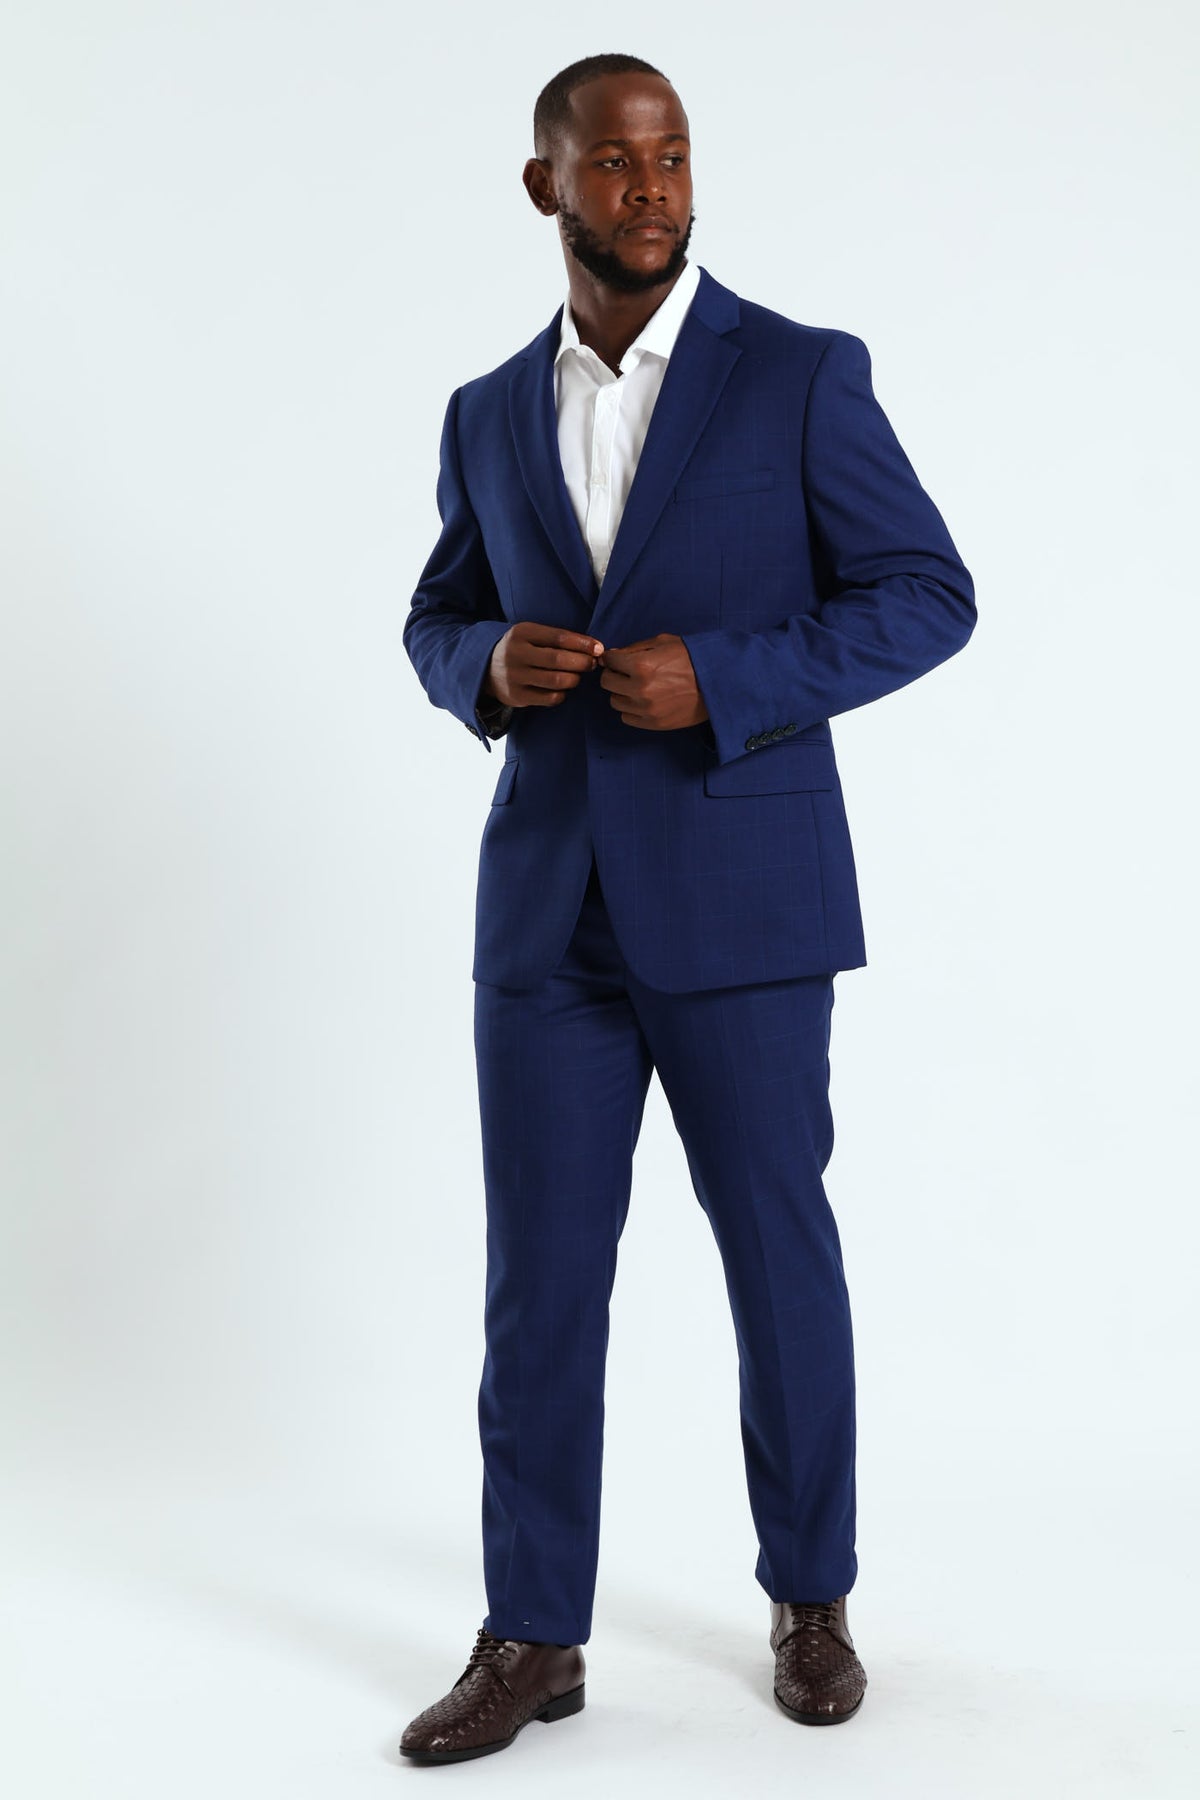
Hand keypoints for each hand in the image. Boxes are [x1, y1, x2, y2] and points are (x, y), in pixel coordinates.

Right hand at [482, 623, 603, 707]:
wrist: (486, 668)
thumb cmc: (521, 648)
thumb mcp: (531, 635)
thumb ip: (557, 638)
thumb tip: (594, 648)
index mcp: (522, 632)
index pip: (559, 637)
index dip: (583, 643)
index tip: (599, 648)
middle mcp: (516, 653)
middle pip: (559, 660)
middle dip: (582, 662)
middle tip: (592, 664)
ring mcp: (515, 676)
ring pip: (557, 680)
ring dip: (575, 679)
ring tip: (578, 675)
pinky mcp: (517, 696)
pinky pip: (550, 698)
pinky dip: (563, 693)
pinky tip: (563, 688)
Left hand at [598, 633, 709, 730]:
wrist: (718, 683)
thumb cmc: (692, 658)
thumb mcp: (663, 643)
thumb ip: (634, 649)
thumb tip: (612, 656)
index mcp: (641, 665)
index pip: (609, 661)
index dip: (612, 658)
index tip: (617, 659)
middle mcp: (640, 689)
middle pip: (607, 683)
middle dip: (614, 674)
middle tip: (626, 672)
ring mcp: (646, 709)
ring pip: (615, 701)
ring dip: (622, 692)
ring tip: (637, 687)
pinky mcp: (653, 723)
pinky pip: (627, 717)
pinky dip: (631, 709)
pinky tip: (643, 700)